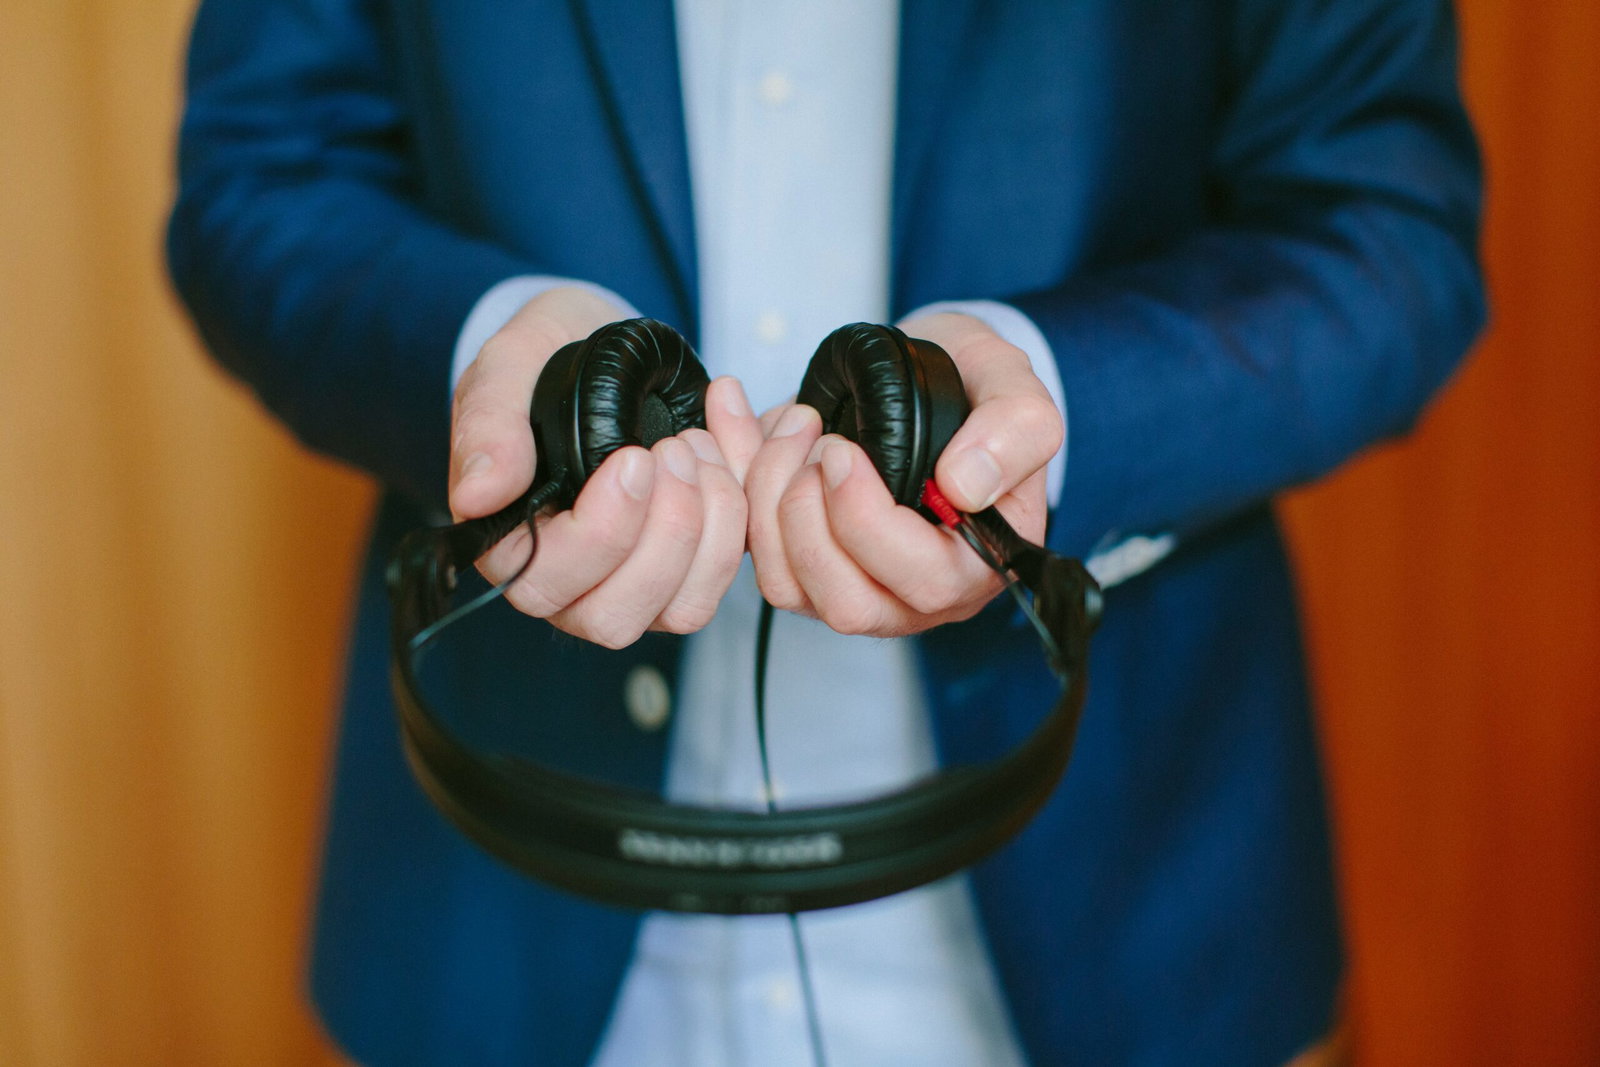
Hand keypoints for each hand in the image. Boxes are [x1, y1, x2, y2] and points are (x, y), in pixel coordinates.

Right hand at [449, 287, 763, 646]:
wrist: (601, 343)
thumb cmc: (546, 363)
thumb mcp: (506, 370)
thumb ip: (486, 429)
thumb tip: (474, 498)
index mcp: (514, 547)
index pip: (547, 586)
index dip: (601, 535)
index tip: (633, 459)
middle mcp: (573, 582)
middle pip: (617, 618)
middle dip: (664, 535)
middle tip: (674, 449)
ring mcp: (637, 582)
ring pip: (684, 609)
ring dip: (711, 524)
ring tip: (696, 442)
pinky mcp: (693, 565)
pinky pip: (731, 573)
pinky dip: (746, 508)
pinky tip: (728, 441)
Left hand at [744, 312, 1060, 637]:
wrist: (926, 376)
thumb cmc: (971, 390)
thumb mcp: (1014, 388)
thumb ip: (1018, 430)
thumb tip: (968, 485)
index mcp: (974, 566)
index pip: (921, 582)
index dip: (866, 521)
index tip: (841, 450)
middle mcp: (911, 594)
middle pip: (844, 603)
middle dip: (808, 515)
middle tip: (814, 435)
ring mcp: (849, 585)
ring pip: (786, 585)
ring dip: (766, 497)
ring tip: (792, 422)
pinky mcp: (796, 563)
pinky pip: (748, 550)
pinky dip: (732, 480)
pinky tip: (739, 418)